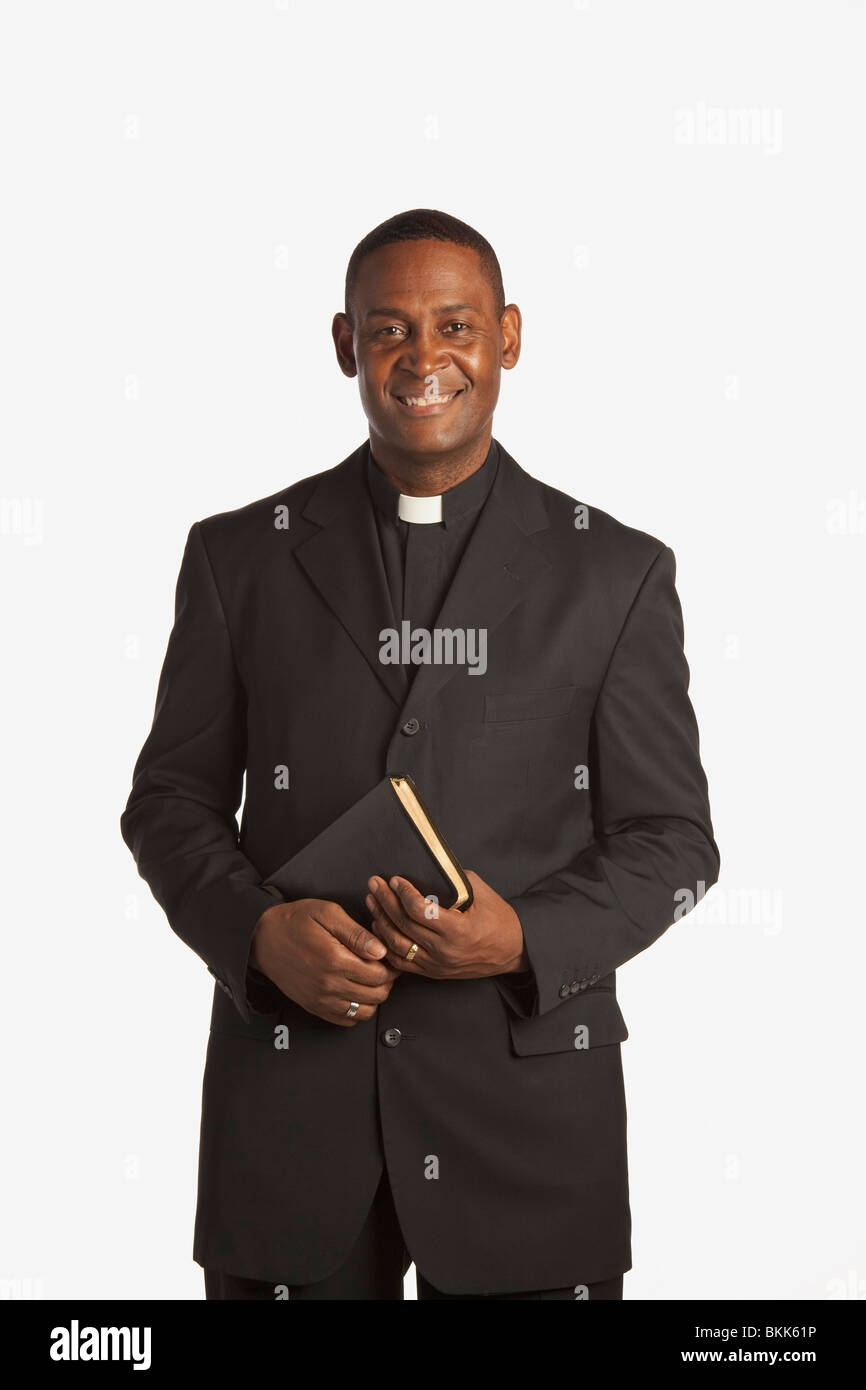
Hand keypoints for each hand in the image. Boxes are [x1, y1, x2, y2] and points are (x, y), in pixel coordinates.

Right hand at [250, 898, 399, 1026]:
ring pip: (364, 1012)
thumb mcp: (327, 913)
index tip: (390, 958)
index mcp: (335, 960)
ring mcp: (320, 999)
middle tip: (383, 967)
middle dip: (386, 982)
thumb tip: (380, 950)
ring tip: (369, 979)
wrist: (262, 938)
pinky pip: (346, 1020)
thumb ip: (356, 933)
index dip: (391, 967)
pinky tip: (354, 991)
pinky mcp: (313, 1006)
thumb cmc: (294, 922)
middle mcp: (328, 985)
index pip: (380, 975)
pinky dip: (356, 1010)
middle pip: (377, 995)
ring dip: (373, 997)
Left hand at [364, 870, 528, 979]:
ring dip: (380, 921)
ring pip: (397, 945)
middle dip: (385, 901)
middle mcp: (444, 950)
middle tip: (374, 884)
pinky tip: (379, 927)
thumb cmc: (499, 918)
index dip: (403, 893)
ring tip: (373, 901)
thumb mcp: (481, 892)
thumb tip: (428, 866)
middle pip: (404, 924)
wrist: (513, 950)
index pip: (420, 910)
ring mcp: (437, 964)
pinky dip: (386, 944)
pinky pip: (401, 962)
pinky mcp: (433, 972)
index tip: (395, 879)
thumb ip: (453, 881)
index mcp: (458, 930)